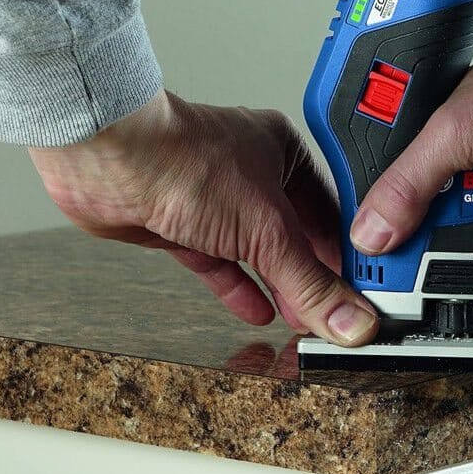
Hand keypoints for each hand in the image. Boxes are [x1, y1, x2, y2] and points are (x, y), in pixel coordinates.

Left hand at [29, 91, 378, 345]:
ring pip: (258, 252)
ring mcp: (214, 200)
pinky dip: (239, 287)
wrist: (107, 161)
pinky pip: (220, 263)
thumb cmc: (183, 159)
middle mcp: (251, 172)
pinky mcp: (182, 225)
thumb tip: (348, 317)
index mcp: (284, 153)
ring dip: (280, 287)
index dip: (349, 254)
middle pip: (296, 234)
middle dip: (313, 277)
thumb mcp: (266, 228)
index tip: (365, 292)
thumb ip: (308, 280)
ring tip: (304, 320)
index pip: (332, 212)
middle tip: (337, 315)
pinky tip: (259, 310)